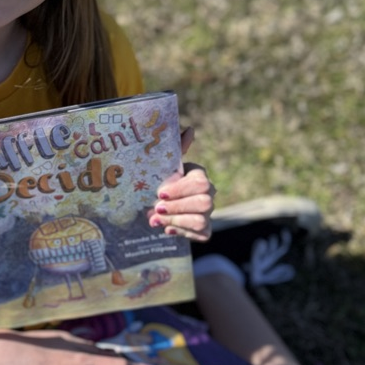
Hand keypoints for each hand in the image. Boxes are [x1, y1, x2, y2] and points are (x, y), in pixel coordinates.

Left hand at [149, 126, 214, 240]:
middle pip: (204, 203)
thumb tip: (190, 130)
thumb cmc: (161, 181)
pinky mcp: (204, 230)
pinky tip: (167, 230)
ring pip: (200, 220)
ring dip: (176, 221)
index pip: (200, 183)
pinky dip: (182, 233)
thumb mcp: (165, 165)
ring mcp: (208, 213)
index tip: (160, 193)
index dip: (181, 190)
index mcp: (199, 175)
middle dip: (178, 207)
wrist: (158, 206)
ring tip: (155, 220)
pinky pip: (200, 234)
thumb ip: (176, 148)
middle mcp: (209, 194)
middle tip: (157, 208)